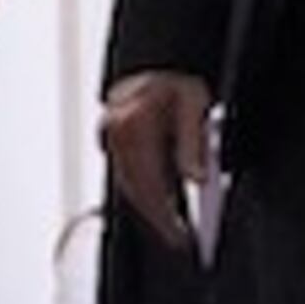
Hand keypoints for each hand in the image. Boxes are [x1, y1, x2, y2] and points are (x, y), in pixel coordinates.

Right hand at [99, 70, 212, 247]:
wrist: (154, 65)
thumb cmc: (174, 82)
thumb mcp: (194, 104)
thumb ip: (193, 142)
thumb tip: (195, 177)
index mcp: (134, 123)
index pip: (148, 183)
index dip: (165, 214)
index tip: (181, 235)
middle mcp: (116, 132)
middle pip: (134, 189)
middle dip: (157, 219)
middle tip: (177, 239)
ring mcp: (109, 137)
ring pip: (127, 185)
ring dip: (148, 209)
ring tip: (171, 228)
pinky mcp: (110, 141)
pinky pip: (124, 175)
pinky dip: (140, 193)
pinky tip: (157, 204)